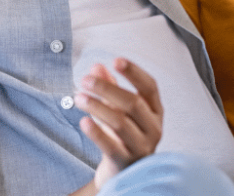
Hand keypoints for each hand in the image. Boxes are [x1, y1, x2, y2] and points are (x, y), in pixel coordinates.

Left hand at [75, 58, 162, 189]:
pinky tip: (83, 121)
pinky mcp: (126, 162)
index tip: (116, 60)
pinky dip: (96, 132)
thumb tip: (97, 67)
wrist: (124, 173)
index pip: (150, 87)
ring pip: (120, 122)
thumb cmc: (123, 136)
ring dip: (97, 107)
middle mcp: (153, 128)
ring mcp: (141, 146)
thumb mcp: (119, 110)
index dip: (134, 72)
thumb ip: (110, 87)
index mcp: (155, 111)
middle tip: (85, 80)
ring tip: (79, 97)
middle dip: (107, 88)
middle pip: (133, 103)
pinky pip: (110, 146)